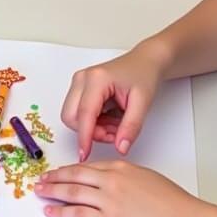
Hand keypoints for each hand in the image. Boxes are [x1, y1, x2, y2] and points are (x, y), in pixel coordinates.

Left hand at [35, 160, 203, 216]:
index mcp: (121, 167)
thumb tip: (114, 184)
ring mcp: (108, 200)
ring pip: (72, 192)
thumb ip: (127, 178)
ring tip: (40, 191)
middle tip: (42, 178)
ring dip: (53, 191)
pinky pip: (77, 213)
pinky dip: (61, 211)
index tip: (61, 172)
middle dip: (56, 177)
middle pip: (76, 175)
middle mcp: (111, 180)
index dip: (71, 169)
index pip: (89, 166)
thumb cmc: (174, 204)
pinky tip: (50, 210)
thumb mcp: (148, 178)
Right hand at [61, 44, 166, 159]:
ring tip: (116, 124)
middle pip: (71, 117)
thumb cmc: (143, 75)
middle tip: (115, 134)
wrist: (145, 62)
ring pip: (74, 117)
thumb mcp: (143, 103)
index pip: (84, 114)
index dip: (84, 137)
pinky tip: (111, 118)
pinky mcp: (80, 88)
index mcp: (96, 79)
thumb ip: (131, 127)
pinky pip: (79, 114)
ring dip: (93, 128)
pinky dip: (93, 123)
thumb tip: (120, 148)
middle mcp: (82, 79)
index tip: (84, 155)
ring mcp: (79, 82)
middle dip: (91, 132)